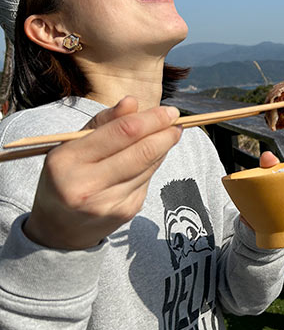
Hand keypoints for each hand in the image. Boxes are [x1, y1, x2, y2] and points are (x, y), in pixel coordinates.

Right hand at [23, 96, 182, 249]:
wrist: (59, 227)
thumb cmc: (67, 175)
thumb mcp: (73, 145)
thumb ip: (103, 122)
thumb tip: (133, 102)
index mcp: (68, 160)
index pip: (122, 132)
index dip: (152, 119)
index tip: (169, 111)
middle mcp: (87, 185)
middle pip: (143, 152)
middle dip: (166, 133)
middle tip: (177, 121)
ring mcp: (108, 202)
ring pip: (149, 166)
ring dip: (163, 147)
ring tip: (167, 135)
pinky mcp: (125, 212)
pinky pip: (147, 180)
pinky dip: (152, 165)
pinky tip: (147, 160)